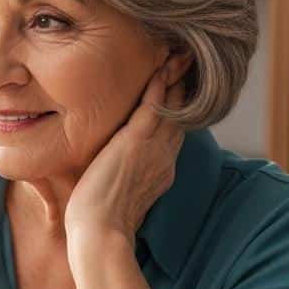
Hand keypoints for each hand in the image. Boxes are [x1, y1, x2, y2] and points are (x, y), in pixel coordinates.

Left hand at [64, 65, 185, 249]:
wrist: (100, 234)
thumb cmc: (99, 223)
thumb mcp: (117, 196)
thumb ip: (120, 180)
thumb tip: (107, 176)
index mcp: (160, 171)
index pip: (173, 133)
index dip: (178, 111)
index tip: (178, 91)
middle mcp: (164, 158)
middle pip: (181, 115)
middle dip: (185, 88)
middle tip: (189, 62)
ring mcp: (153, 149)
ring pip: (173, 106)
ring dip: (177, 79)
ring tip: (181, 54)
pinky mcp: (136, 142)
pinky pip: (154, 105)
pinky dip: (159, 84)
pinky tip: (161, 65)